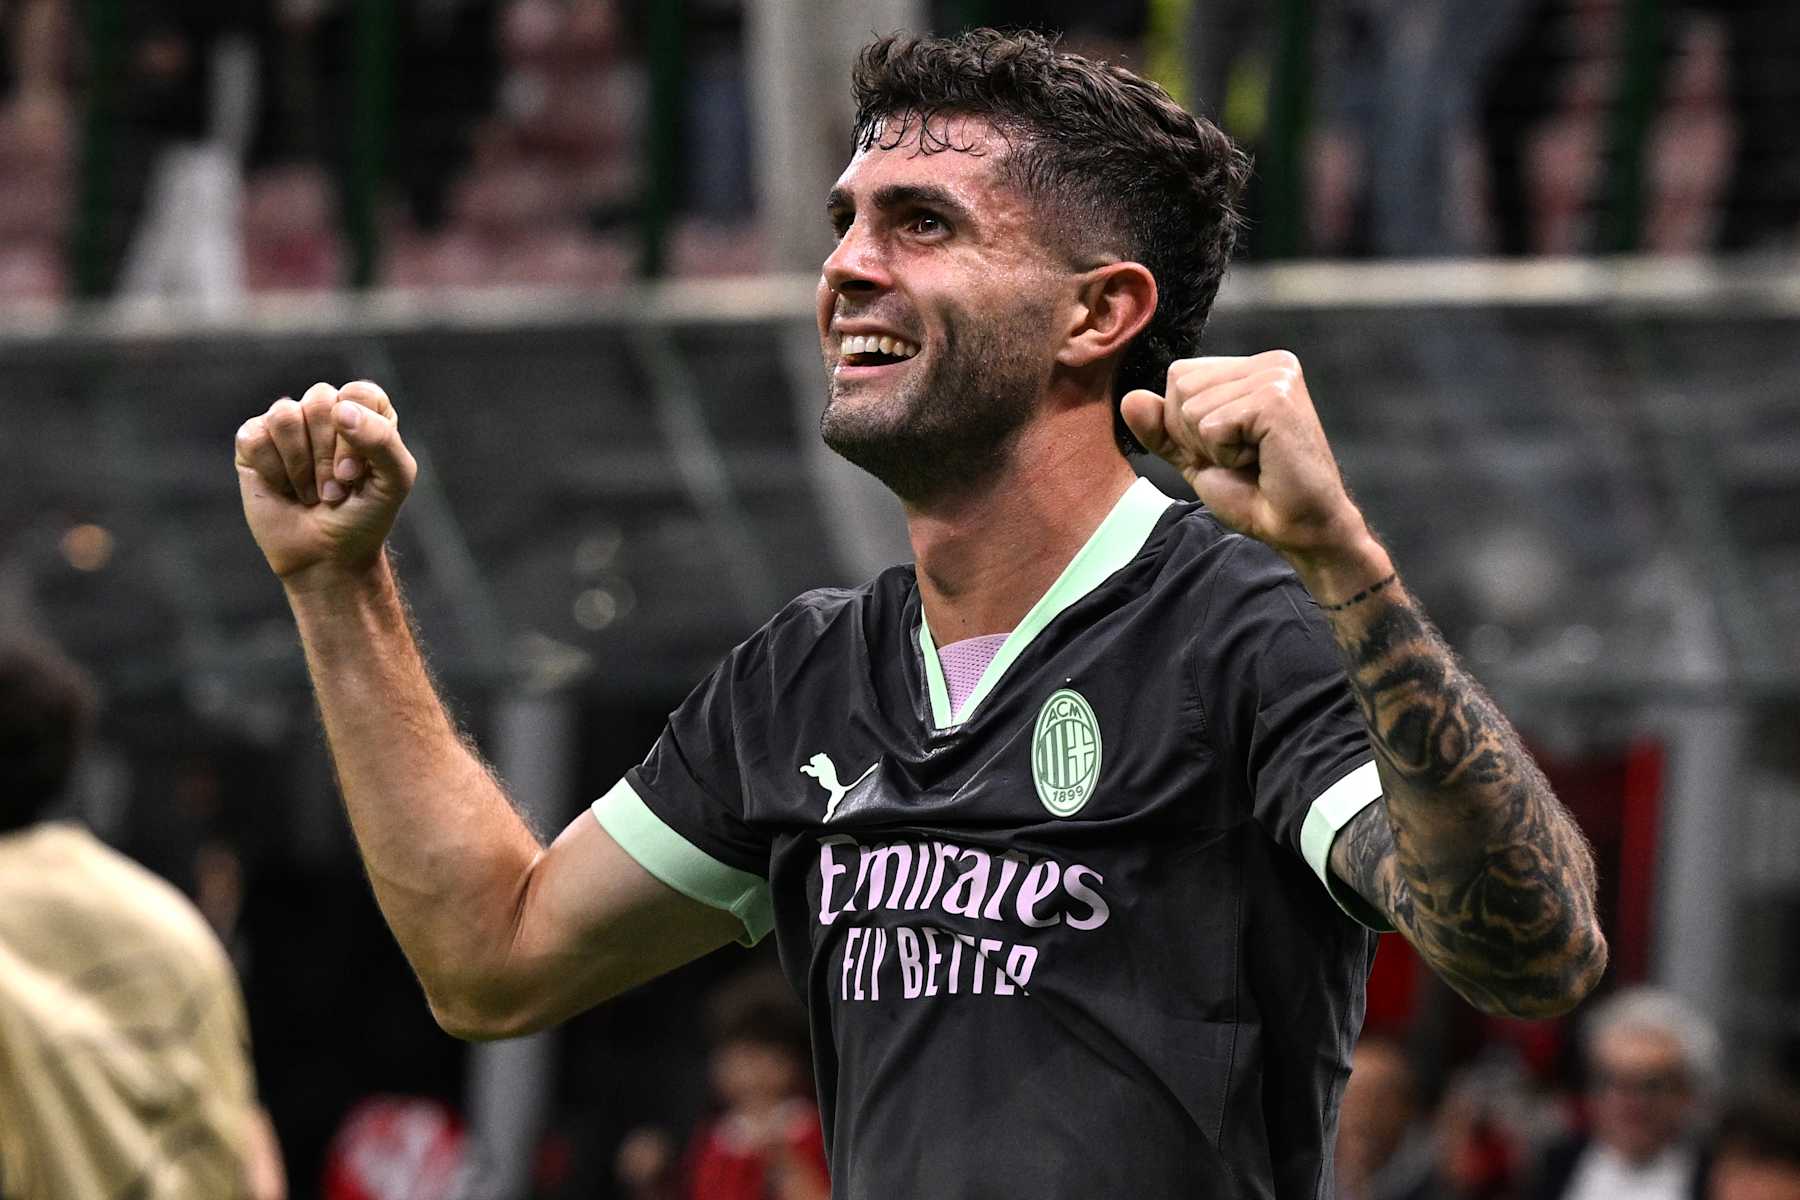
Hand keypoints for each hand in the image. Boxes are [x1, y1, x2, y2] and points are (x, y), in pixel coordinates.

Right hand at [234, 380, 415, 584]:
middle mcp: (325, 411)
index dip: (356, 435)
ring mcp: (287, 425)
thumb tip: (339, 408)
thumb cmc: (365, 516)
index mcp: (365, 411)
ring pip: (284, 415)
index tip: (356, 473)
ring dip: (300, 466)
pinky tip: (283, 488)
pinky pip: (254, 437)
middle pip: (319, 401)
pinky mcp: (253, 442)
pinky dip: (273, 472)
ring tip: (310, 491)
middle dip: (328, 456)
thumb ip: (382, 439)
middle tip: (334, 489)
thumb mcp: (394, 481)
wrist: (326, 557)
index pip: (358, 394)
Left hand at [1120, 350, 1379, 574]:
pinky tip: (1262, 460)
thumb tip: (1130, 399)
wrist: (1298, 527)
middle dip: (1195, 435)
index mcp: (1253, 367)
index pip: (1179, 376)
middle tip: (1242, 457)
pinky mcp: (1276, 399)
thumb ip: (1161, 428)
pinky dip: (1226, 454)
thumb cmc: (1254, 492)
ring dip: (1213, 447)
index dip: (1185, 424)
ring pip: (1191, 407)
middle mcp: (1270, 363)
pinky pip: (1211, 425)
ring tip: (1254, 459)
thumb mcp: (1195, 456)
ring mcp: (1276, 377)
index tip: (1229, 448)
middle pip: (1180, 385)